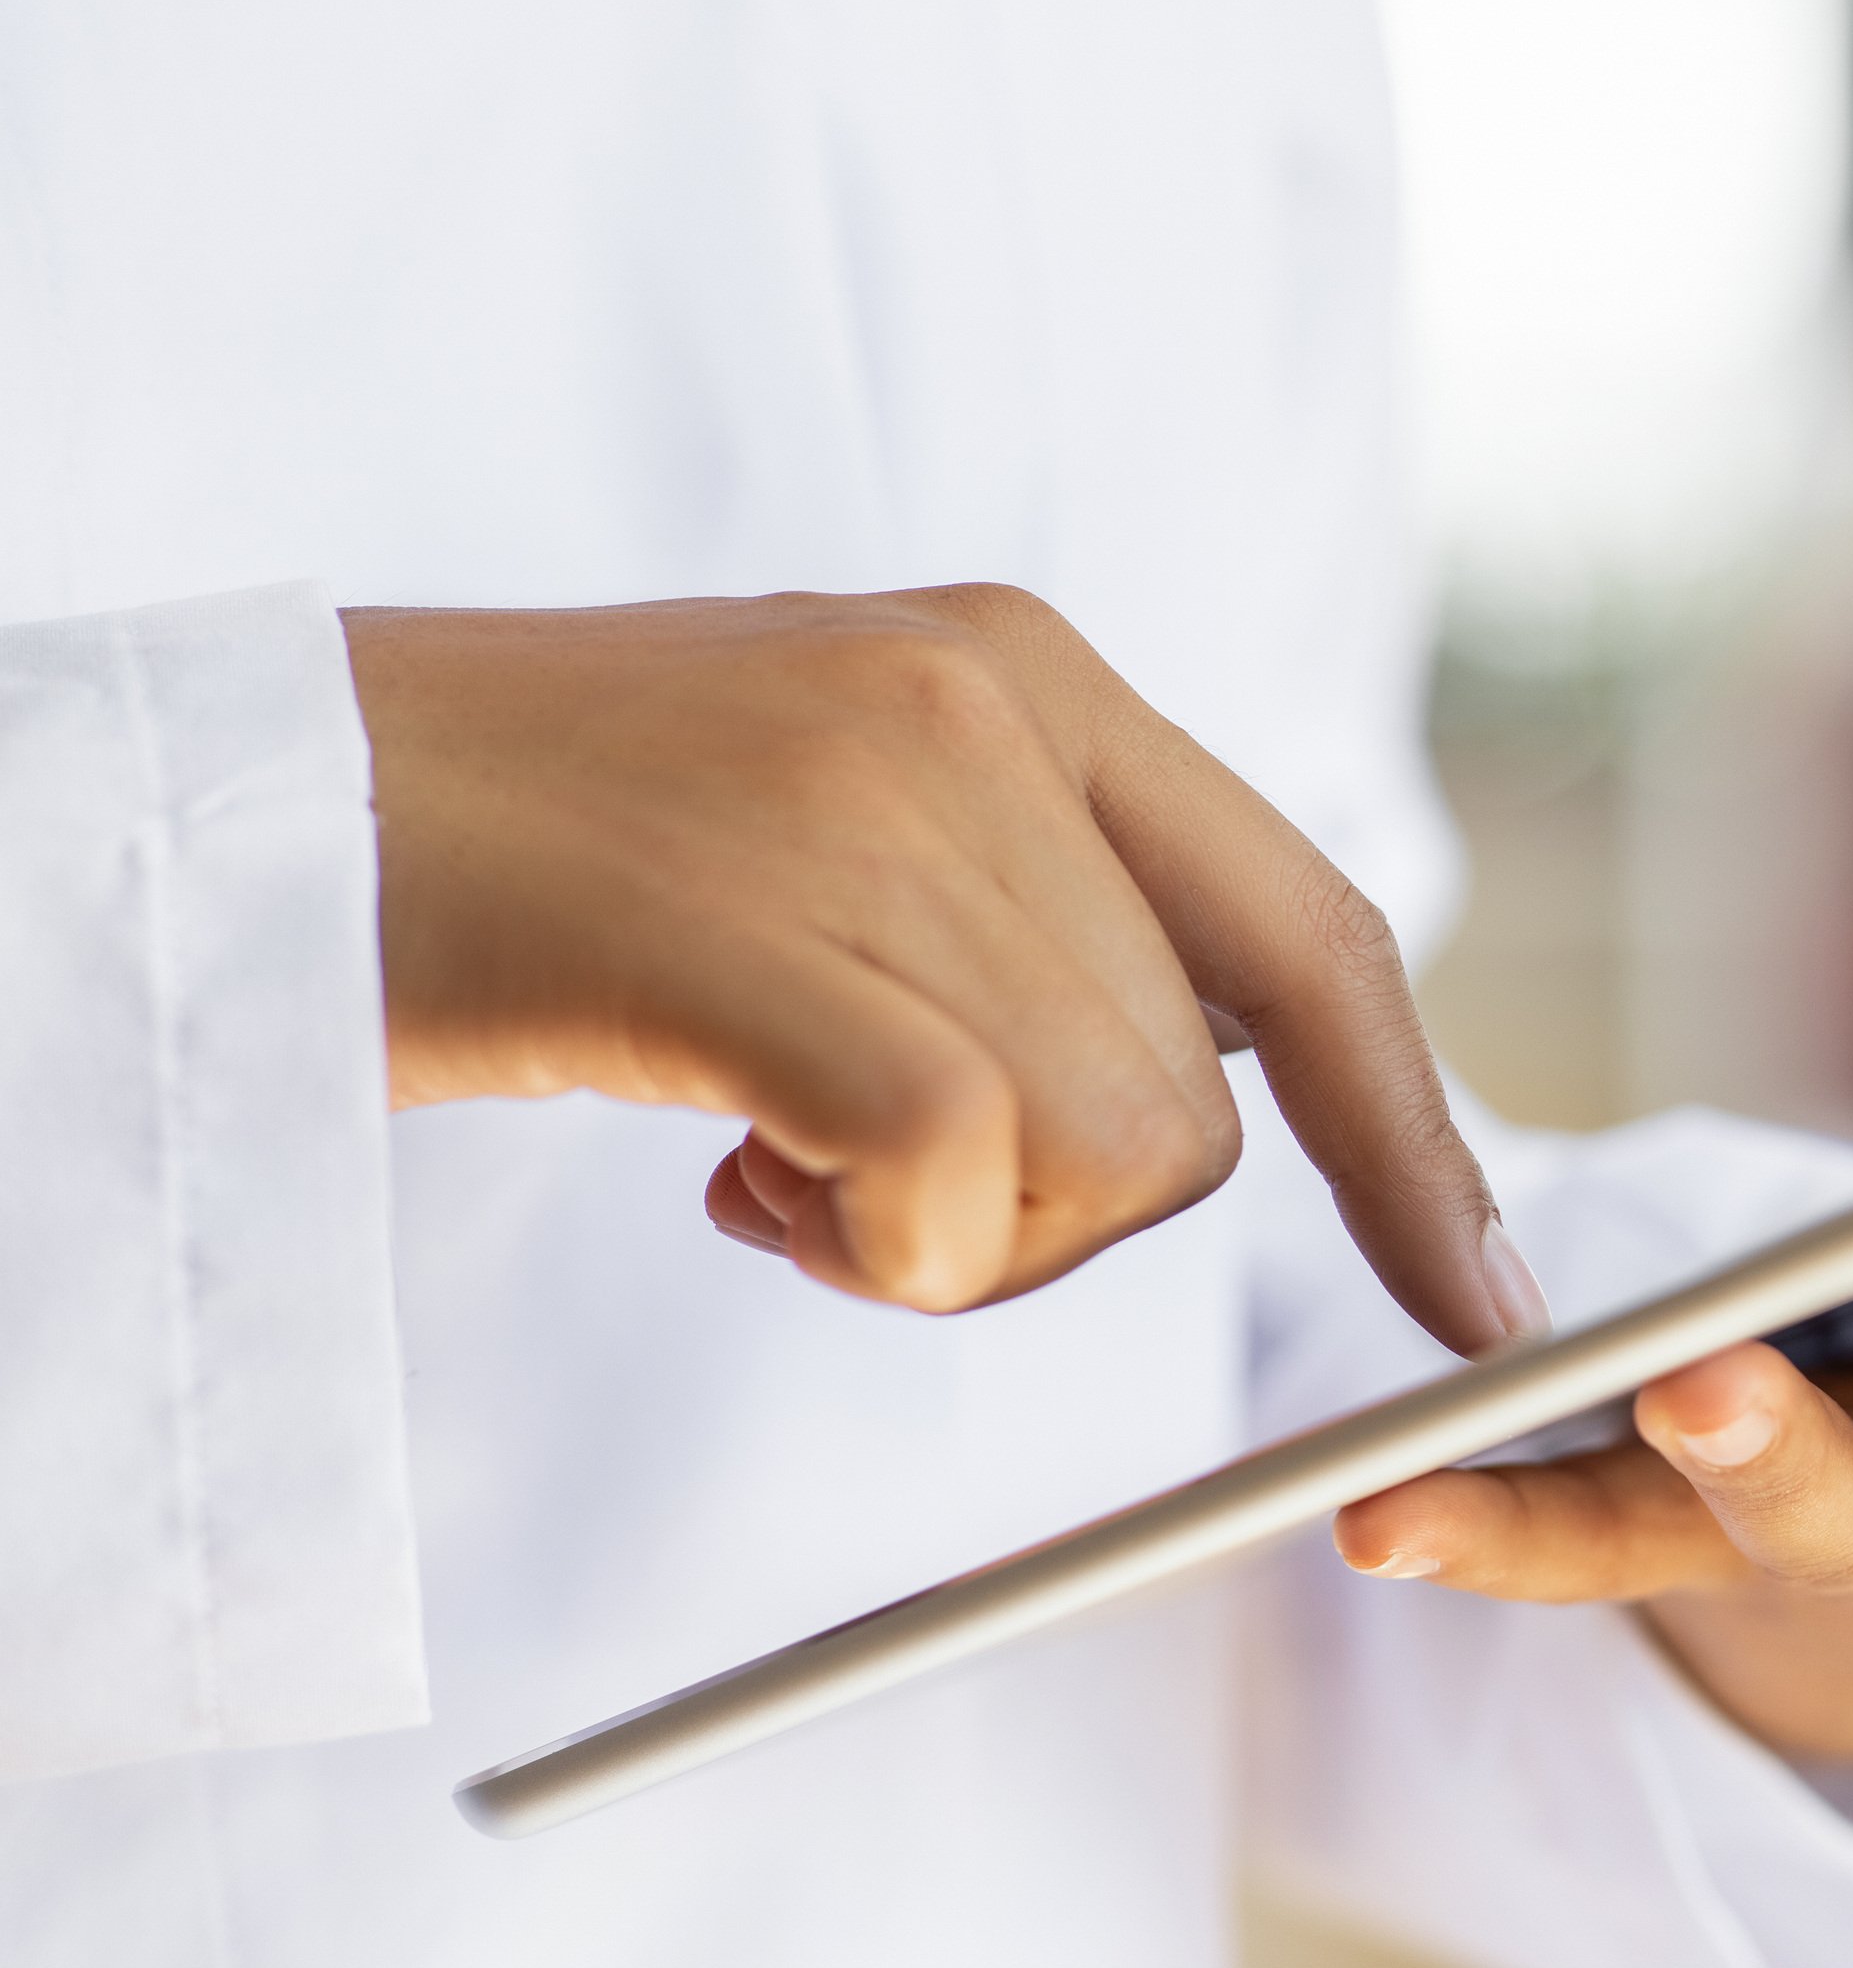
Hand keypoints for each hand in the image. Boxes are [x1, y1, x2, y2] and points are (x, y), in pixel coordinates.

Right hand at [345, 585, 1532, 1336]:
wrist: (257, 803)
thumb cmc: (539, 854)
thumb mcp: (837, 816)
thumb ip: (1029, 910)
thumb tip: (1196, 1094)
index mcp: (1026, 674)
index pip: (1316, 931)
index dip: (1414, 1130)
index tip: (1481, 1293)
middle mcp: (990, 709)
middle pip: (1200, 1101)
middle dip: (1054, 1210)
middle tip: (839, 1176)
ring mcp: (880, 805)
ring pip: (1106, 1157)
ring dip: (945, 1236)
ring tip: (758, 1146)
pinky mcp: (765, 928)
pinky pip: (965, 1179)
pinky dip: (876, 1247)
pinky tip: (726, 1174)